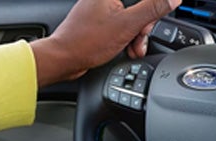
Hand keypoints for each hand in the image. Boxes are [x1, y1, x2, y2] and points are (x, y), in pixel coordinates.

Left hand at [31, 0, 180, 85]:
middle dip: (143, 27)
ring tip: (132, 49)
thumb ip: (152, 9)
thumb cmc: (86, 42)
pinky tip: (125, 49)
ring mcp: (100, 9)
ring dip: (135, 36)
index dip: (151, 9)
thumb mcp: (127, 25)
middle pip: (138, 8)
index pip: (142, 0)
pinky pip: (120, 26)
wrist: (63, 59)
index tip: (148, 26)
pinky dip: (126, 38)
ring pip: (130, 19)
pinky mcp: (98, 22)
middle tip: (139, 39)